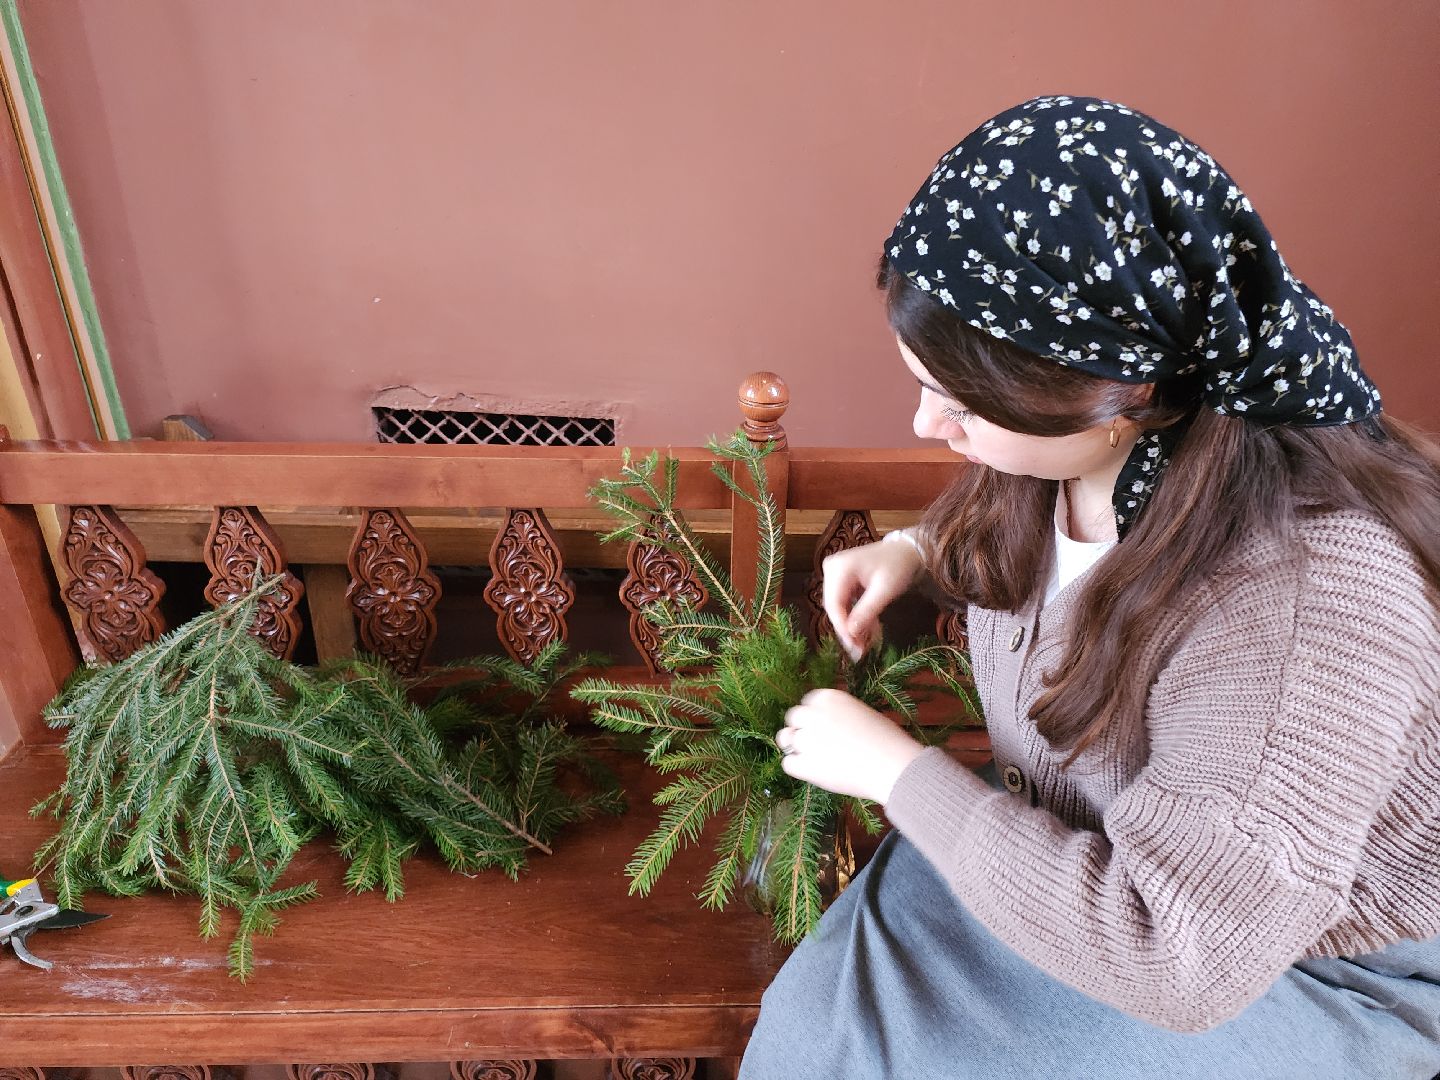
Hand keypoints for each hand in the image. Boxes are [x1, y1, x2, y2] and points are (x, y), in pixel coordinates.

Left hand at [775, 688, 924, 804]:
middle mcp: (813, 714)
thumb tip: (827, 725)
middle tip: (816, 744)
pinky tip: (814, 771)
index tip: (824, 728)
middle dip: (802, 729)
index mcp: (829, 697)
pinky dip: (798, 767)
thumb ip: (839, 715)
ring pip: (785, 739)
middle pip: (794, 718)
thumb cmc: (887, 740)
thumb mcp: (862, 713)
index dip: (814, 717)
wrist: (893, 764)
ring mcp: (807, 738)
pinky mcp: (805, 763)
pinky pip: (788, 763)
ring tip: (813, 757)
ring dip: (795, 746)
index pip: (808, 702)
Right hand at [821, 536, 924, 661]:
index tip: (855, 649)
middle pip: (834, 607)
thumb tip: (850, 635)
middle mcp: (831, 569)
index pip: (834, 605)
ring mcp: (834, 574)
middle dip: (848, 630)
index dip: (843, 628)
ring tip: (867, 644)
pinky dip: (856, 617)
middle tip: (861, 652)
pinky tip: (868, 630)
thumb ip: (866, 612)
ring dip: (853, 626)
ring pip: (839, 608)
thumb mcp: (885, 591)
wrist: (906, 551)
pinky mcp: (840, 580)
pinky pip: (844, 604)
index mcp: (839, 568)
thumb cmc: (898, 566)